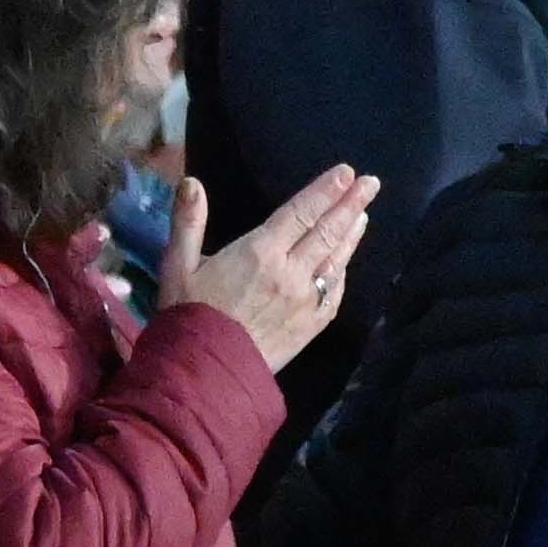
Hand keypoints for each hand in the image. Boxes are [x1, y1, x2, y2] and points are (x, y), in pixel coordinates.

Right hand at [159, 166, 375, 371]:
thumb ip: (188, 222)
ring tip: (364, 215)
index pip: (300, 212)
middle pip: (328, 231)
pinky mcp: (312, 325)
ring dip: (352, 234)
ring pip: (336, 260)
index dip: (325, 191)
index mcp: (260, 252)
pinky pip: (335, 293)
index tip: (346, 173)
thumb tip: (192, 182)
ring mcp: (307, 300)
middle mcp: (291, 272)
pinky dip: (343, 272)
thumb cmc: (188, 316)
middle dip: (351, 205)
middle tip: (371, 183)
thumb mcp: (177, 266)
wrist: (205, 373)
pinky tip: (345, 262)